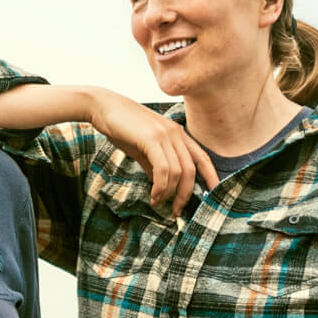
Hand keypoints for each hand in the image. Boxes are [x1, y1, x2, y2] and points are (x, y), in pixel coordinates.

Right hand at [87, 92, 218, 215]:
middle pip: (191, 170)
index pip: (202, 157)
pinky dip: (160, 187)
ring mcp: (165, 135)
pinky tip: (153, 195)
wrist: (103, 107)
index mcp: (178, 134)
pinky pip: (163, 169)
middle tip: (175, 211)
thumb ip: (154, 165)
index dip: (211, 176)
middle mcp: (176, 133)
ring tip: (157, 202)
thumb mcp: (142, 148)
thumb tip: (160, 185)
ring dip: (168, 193)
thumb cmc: (121, 127)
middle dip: (185, 194)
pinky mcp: (152, 139)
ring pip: (177, 172)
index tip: (213, 193)